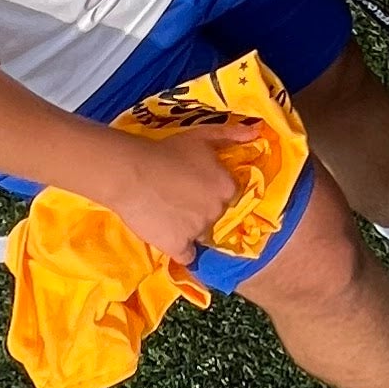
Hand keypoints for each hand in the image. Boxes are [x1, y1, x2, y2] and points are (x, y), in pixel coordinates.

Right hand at [86, 119, 246, 265]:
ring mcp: (199, 231)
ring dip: (189, 227)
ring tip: (167, 212)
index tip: (194, 185)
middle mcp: (217, 211)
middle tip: (178, 197)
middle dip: (200, 208)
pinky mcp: (178, 246)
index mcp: (227, 187)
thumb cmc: (167, 151)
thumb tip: (257, 131)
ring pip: (200, 234)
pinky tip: (169, 237)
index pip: (227, 195)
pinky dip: (180, 249)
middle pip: (215, 214)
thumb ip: (231, 135)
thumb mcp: (201, 137)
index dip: (210, 190)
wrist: (131, 173)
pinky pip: (187, 255)